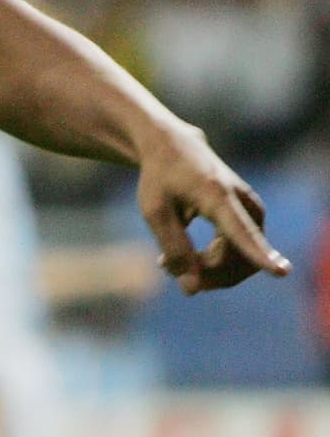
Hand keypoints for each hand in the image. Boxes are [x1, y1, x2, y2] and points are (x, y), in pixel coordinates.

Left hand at [136, 121, 290, 294]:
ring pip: (244, 261)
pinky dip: (217, 262)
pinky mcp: (253, 217)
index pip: (241, 231)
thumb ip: (174, 249)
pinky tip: (189, 257)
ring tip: (171, 261)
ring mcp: (253, 210)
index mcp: (217, 196)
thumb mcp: (154, 211)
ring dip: (211, 270)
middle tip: (167, 268)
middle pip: (240, 259)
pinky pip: (243, 254)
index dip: (260, 255)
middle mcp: (244, 202)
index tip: (282, 272)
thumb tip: (192, 290)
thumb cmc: (160, 178)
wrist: (174, 146)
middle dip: (207, 274)